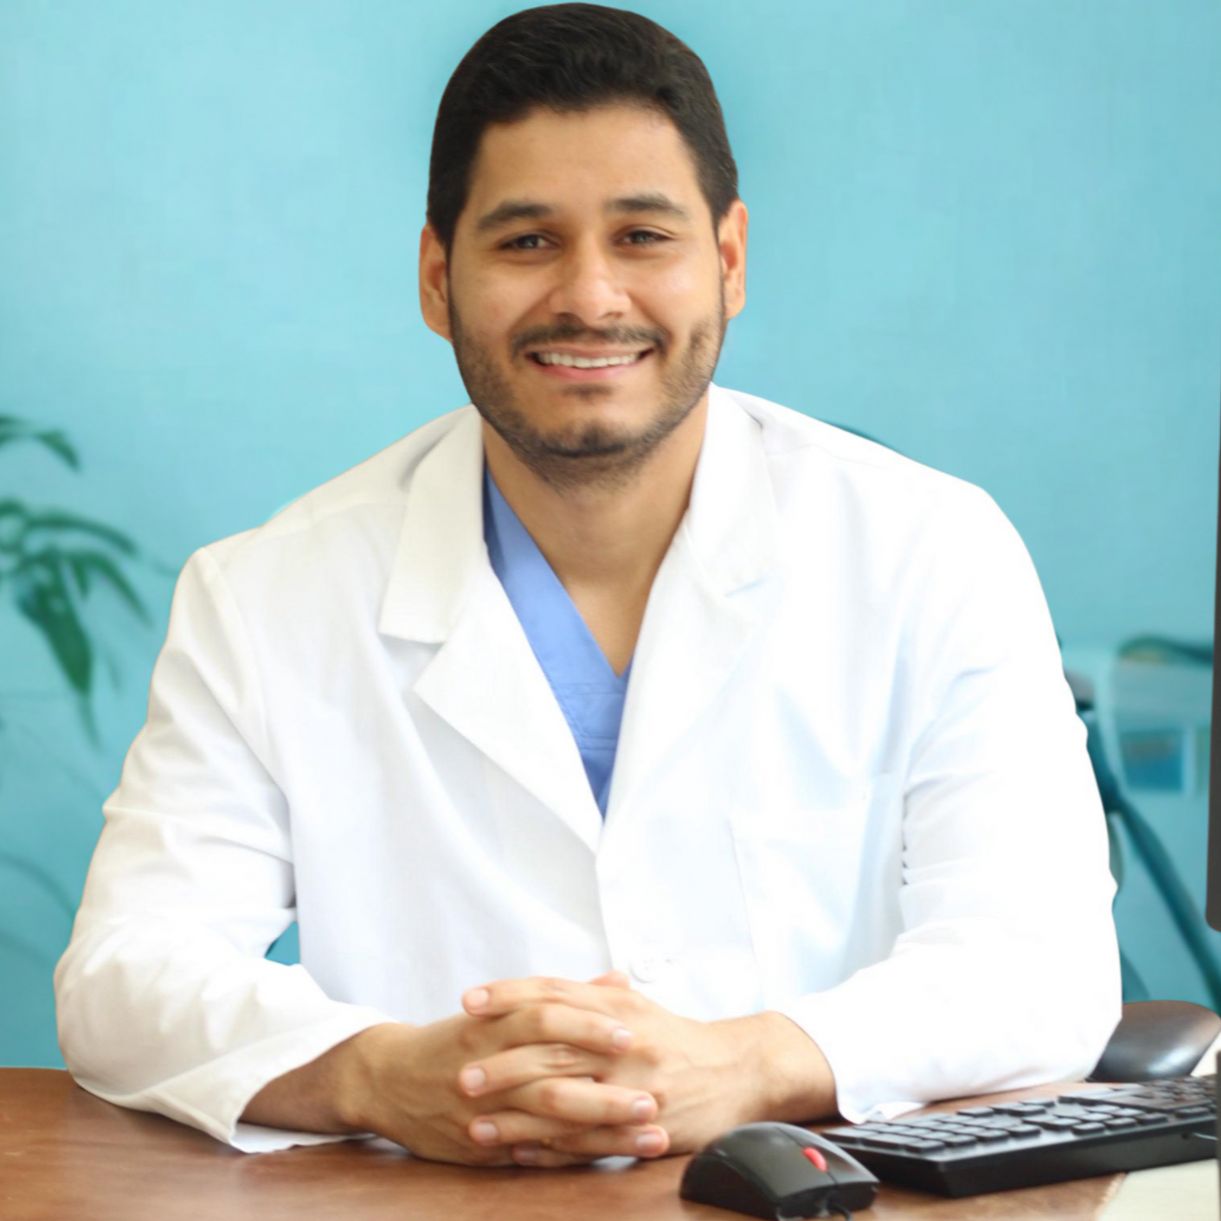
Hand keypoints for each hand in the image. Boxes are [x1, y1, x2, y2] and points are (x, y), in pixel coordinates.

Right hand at [341, 1002, 663, 1166]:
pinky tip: (608, 1160)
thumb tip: (619, 980)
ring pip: (548, 1121)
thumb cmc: (458, 1037)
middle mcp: (491, 1065)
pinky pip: (532, 1153)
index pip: (546, 1018)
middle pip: (553, 1075)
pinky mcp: (483, 1146)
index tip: (634, 1032)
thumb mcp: (502, 1007)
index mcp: (496, 1023)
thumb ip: (564, 996)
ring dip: (602, 1129)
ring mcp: (487, 1111)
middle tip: (655, 1094)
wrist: (388, 1078)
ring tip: (648, 1135)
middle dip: (607, 1088)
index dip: (589, 1025)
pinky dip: (571, 1157)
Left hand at [457, 974, 836, 1166]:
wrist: (739, 1070)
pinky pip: (587, 1141)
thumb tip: (537, 991)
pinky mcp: (642, 1128)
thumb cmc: (676, 1037)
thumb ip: (588, 996)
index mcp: (617, 1006)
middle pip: (551, 1048)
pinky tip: (517, 1152)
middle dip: (500, 1062)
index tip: (468, 1002)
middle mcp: (622, 1042)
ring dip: (515, 1115)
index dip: (509, 995)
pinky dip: (548, 1149)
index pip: (553, 994)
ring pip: (563, 1100)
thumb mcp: (634, 1007)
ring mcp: (632, 1087)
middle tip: (457, 1072)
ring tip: (474, 1123)